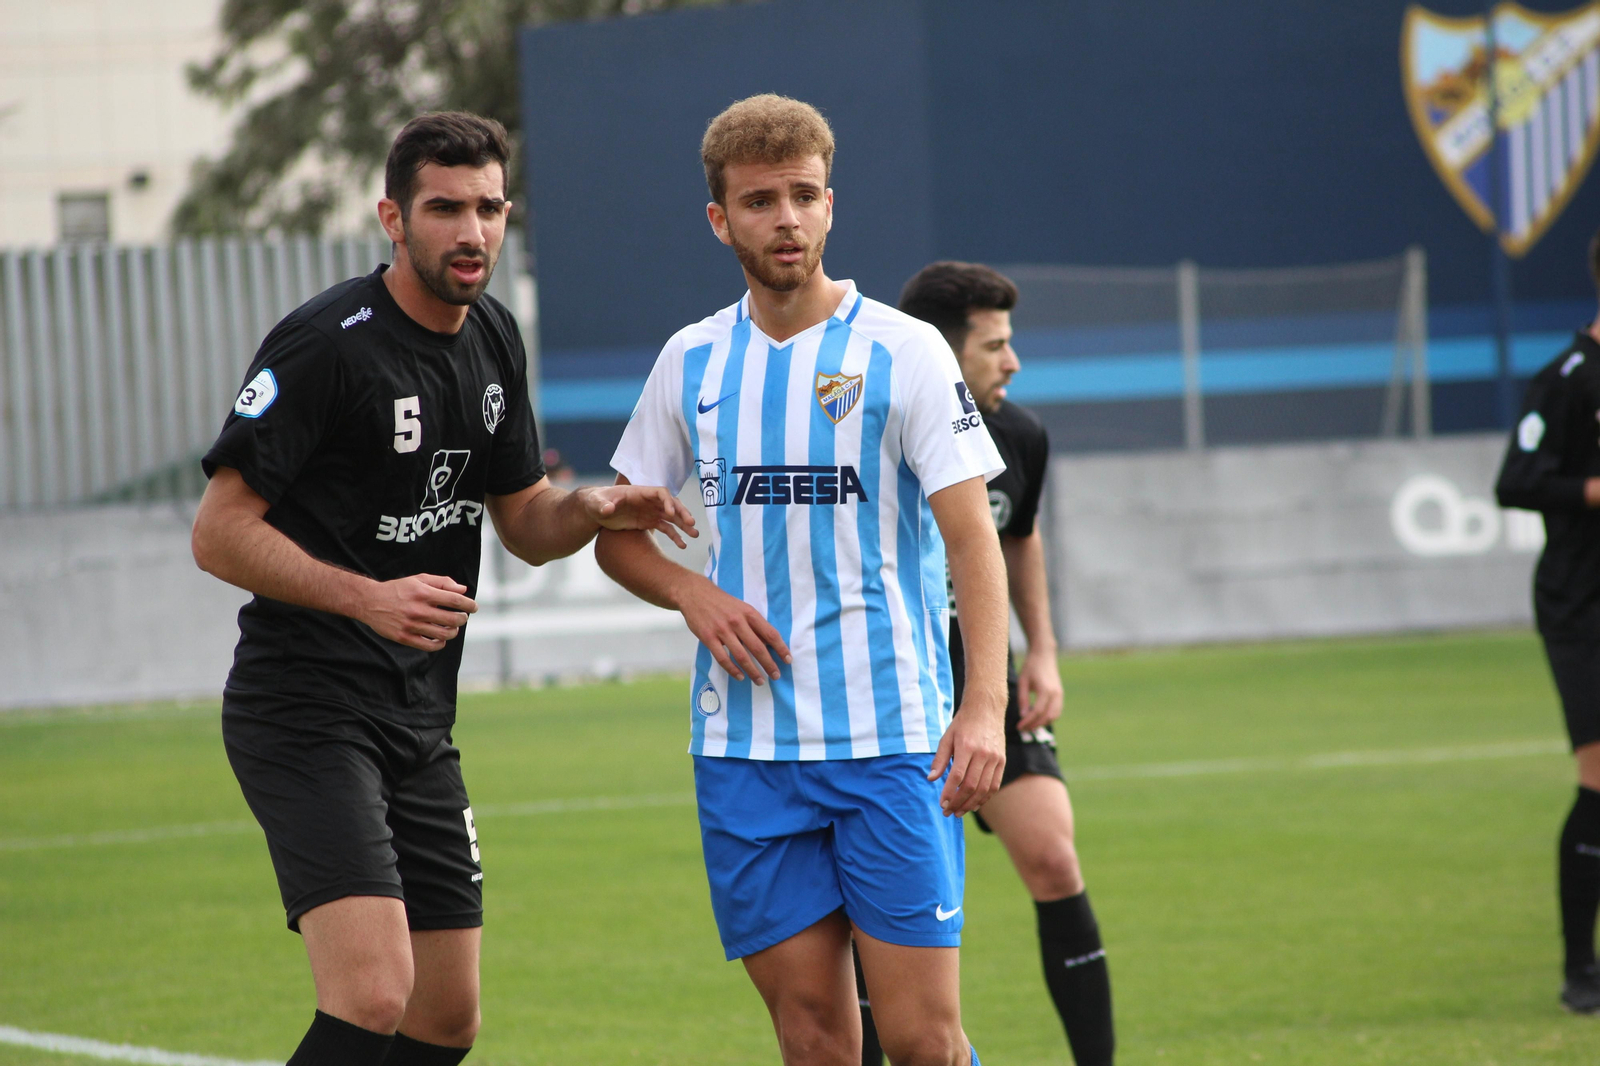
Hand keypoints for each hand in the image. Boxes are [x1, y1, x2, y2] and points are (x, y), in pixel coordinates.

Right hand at [360, 573, 476, 651]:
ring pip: (443, 634)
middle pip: (452, 619)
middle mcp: (418, 610)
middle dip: (463, 619)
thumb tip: (463, 590)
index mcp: (423, 593)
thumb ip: (442, 582)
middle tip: (463, 617)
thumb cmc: (398, 589)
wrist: (370, 601)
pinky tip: (441, 638)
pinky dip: (440, 643)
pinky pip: (429, 646)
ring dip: (453, 631)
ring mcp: (411, 625)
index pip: (455, 600)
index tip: (474, 607)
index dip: (469, 604)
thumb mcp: (419, 579)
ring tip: (452, 627)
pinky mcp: (404, 637)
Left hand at [581, 485, 697, 548]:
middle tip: (691, 523)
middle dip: (682, 513)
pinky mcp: (649, 523)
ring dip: (684, 525)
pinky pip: (666, 529)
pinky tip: (683, 546)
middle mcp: (648, 501)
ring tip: (695, 535)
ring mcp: (650, 512)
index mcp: (639, 492)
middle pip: (670, 505)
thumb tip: (608, 509)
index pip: (660, 493)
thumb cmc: (595, 502)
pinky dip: (675, 536)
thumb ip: (603, 505)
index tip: (671, 514)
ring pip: (672, 518)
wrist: (595, 509)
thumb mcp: (596, 502)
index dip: (668, 502)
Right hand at [676, 577, 790, 684]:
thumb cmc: (723, 603)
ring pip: (742, 656)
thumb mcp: (742, 607)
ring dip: (753, 671)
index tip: (788, 660)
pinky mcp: (708, 637)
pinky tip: (740, 676)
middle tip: (776, 676)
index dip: (781, 648)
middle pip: (758, 648)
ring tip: (760, 681)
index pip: (770, 633)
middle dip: (769, 664)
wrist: (695, 594)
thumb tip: (770, 643)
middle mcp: (737, 622)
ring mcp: (722, 630)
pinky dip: (733, 670)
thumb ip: (754, 624)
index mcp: (749, 613)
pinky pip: (723, 658)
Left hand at [928, 691, 1005, 815]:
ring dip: (971, 804)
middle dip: (959, 802)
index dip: (949, 793)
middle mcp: (983, 753)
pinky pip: (994, 785)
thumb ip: (939, 759)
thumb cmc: (962, 724)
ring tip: (959, 812)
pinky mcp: (1002, 761)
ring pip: (984, 788)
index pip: (958, 776)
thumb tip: (931, 779)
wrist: (986, 709)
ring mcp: (995, 758)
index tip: (942, 804)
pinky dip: (985, 798)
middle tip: (948, 812)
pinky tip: (974, 804)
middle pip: (971, 786)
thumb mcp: (946, 737)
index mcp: (966, 746)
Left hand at [1014, 647, 1063, 732]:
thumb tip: (1023, 716)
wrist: (1044, 655)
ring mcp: (1060, 694)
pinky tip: (1037, 719)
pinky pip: (1057, 711)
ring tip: (1029, 726)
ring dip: (1042, 723)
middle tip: (1022, 729)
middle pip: (1046, 717)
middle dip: (1034, 725)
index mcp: (1045, 690)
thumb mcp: (1022, 681)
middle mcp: (1055, 694)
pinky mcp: (1060, 694)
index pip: (1037, 711)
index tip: (1018, 726)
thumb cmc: (1030, 666)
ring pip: (1054, 716)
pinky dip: (1048, 718)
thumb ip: (1022, 699)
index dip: (1027, 721)